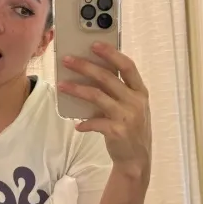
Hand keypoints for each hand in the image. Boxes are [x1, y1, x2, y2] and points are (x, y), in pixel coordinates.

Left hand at [57, 42, 151, 175]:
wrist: (137, 159)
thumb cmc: (130, 127)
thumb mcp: (131, 107)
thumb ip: (117, 92)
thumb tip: (89, 74)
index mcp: (140, 92)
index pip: (128, 66)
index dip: (111, 54)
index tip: (94, 44)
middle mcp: (136, 101)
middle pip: (107, 78)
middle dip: (85, 66)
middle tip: (67, 59)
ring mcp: (128, 116)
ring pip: (97, 96)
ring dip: (77, 90)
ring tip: (61, 85)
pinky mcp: (118, 131)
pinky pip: (95, 122)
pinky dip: (84, 123)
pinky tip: (77, 124)